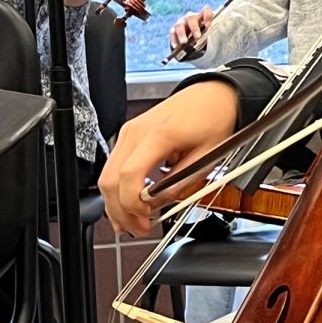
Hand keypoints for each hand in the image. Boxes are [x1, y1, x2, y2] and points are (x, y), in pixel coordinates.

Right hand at [99, 81, 238, 235]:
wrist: (213, 95)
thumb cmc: (214, 118)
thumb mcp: (208, 155)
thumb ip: (182, 181)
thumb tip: (161, 203)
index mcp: (159, 135)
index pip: (130, 174)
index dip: (132, 203)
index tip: (145, 219)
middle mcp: (137, 132)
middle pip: (110, 179)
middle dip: (121, 210)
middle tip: (139, 228)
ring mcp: (129, 132)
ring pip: (107, 175)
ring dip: (116, 202)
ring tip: (132, 222)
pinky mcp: (130, 134)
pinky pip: (114, 166)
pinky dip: (119, 187)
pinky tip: (130, 203)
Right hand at [169, 6, 214, 49]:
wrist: (190, 39)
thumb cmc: (202, 34)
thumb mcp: (207, 32)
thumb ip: (210, 33)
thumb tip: (219, 39)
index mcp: (201, 16)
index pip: (205, 11)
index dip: (207, 16)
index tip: (208, 25)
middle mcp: (190, 17)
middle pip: (191, 18)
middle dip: (194, 28)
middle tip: (197, 37)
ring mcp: (181, 23)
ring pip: (179, 26)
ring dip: (182, 34)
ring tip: (184, 42)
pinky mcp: (173, 30)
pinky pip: (172, 33)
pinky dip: (174, 40)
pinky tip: (176, 46)